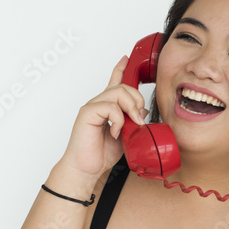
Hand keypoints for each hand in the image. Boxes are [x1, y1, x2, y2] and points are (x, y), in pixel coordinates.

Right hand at [59, 55, 146, 177]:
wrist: (86, 169)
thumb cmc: (100, 155)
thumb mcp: (125, 137)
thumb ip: (132, 123)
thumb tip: (142, 111)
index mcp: (106, 108)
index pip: (113, 83)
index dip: (119, 69)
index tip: (126, 59)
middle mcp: (98, 104)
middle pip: (122, 87)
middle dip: (137, 99)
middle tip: (140, 118)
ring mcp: (92, 107)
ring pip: (117, 93)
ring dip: (130, 108)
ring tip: (132, 124)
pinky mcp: (87, 113)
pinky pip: (110, 107)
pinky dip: (118, 120)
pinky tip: (116, 132)